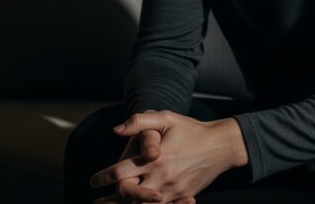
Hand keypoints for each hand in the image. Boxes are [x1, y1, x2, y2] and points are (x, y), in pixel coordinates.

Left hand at [90, 111, 247, 203]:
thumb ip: (140, 122)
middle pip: (128, 195)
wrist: (222, 146)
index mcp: (154, 159)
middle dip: (111, 200)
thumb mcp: (166, 118)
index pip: (120, 172)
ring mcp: (172, 190)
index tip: (92, 181)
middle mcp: (161, 177)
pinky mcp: (182, 196)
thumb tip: (115, 130)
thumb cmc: (191, 129)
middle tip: (97, 202)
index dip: (103, 178)